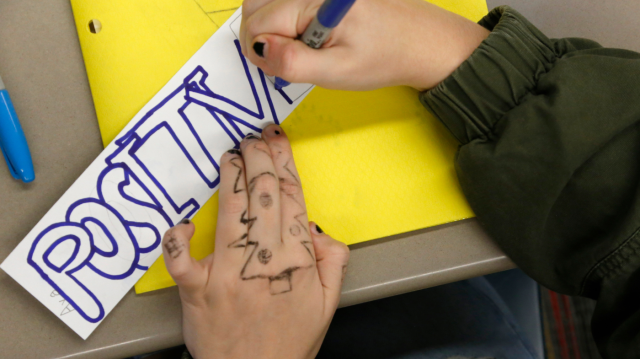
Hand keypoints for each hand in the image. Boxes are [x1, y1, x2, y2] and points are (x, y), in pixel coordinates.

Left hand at [161, 124, 349, 358]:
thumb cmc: (288, 343)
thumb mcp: (328, 305)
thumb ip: (332, 261)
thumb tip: (316, 228)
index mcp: (295, 261)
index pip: (291, 199)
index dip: (284, 164)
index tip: (277, 141)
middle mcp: (261, 262)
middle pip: (262, 197)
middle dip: (258, 159)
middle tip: (254, 137)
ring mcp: (227, 275)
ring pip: (230, 214)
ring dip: (230, 179)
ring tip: (231, 155)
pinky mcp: (197, 290)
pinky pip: (181, 260)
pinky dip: (178, 239)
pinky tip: (183, 220)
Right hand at [240, 0, 489, 90]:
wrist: (420, 42)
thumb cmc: (382, 59)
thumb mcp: (337, 72)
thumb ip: (293, 63)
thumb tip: (258, 50)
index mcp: (314, 1)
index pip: (257, 21)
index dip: (260, 52)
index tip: (281, 69)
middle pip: (256, 6)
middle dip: (262, 38)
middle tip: (291, 60)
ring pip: (267, 1)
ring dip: (272, 28)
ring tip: (302, 47)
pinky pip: (286, 1)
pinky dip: (285, 19)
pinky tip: (306, 34)